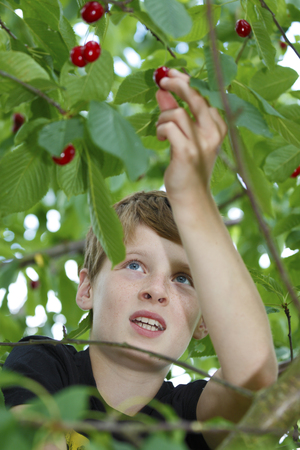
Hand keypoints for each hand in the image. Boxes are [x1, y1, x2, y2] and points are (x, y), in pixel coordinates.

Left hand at [155, 69, 226, 201]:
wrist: (192, 197)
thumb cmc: (188, 168)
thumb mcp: (184, 137)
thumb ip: (175, 114)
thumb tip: (162, 91)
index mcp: (217, 126)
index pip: (203, 94)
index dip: (186, 81)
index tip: (170, 74)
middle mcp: (213, 132)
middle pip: (195, 96)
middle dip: (176, 83)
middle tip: (162, 80)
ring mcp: (202, 143)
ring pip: (177, 113)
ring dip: (163, 118)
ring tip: (161, 131)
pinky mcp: (188, 152)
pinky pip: (169, 127)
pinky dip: (161, 129)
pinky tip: (161, 139)